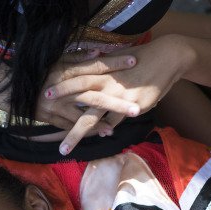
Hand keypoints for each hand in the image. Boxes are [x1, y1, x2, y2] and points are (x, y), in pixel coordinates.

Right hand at [32, 50, 137, 134]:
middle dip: (116, 104)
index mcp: (65, 70)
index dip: (114, 64)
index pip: (94, 66)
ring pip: (83, 115)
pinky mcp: (50, 118)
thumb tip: (97, 53)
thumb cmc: (36, 72)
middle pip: (94, 96)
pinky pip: (71, 126)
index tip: (134, 62)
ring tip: (119, 128)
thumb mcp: (54, 61)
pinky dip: (87, 130)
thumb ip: (76, 58)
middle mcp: (63, 89)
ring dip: (102, 123)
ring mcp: (56, 105)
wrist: (10, 89)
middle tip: (136, 109)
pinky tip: (102, 133)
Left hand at [44, 36, 191, 153]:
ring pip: (91, 119)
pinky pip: (112, 124)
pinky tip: (98, 141)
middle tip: (43, 110)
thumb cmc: (141, 59)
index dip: (60, 84)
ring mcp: (117, 97)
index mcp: (102, 70)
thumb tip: (89, 73)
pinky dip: (104, 132)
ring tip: (63, 149)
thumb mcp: (118, 62)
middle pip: (78, 94)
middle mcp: (106, 83)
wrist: (167, 58)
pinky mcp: (130, 107)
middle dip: (60, 102)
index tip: (44, 92)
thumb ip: (102, 70)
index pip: (76, 76)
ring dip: (75, 135)